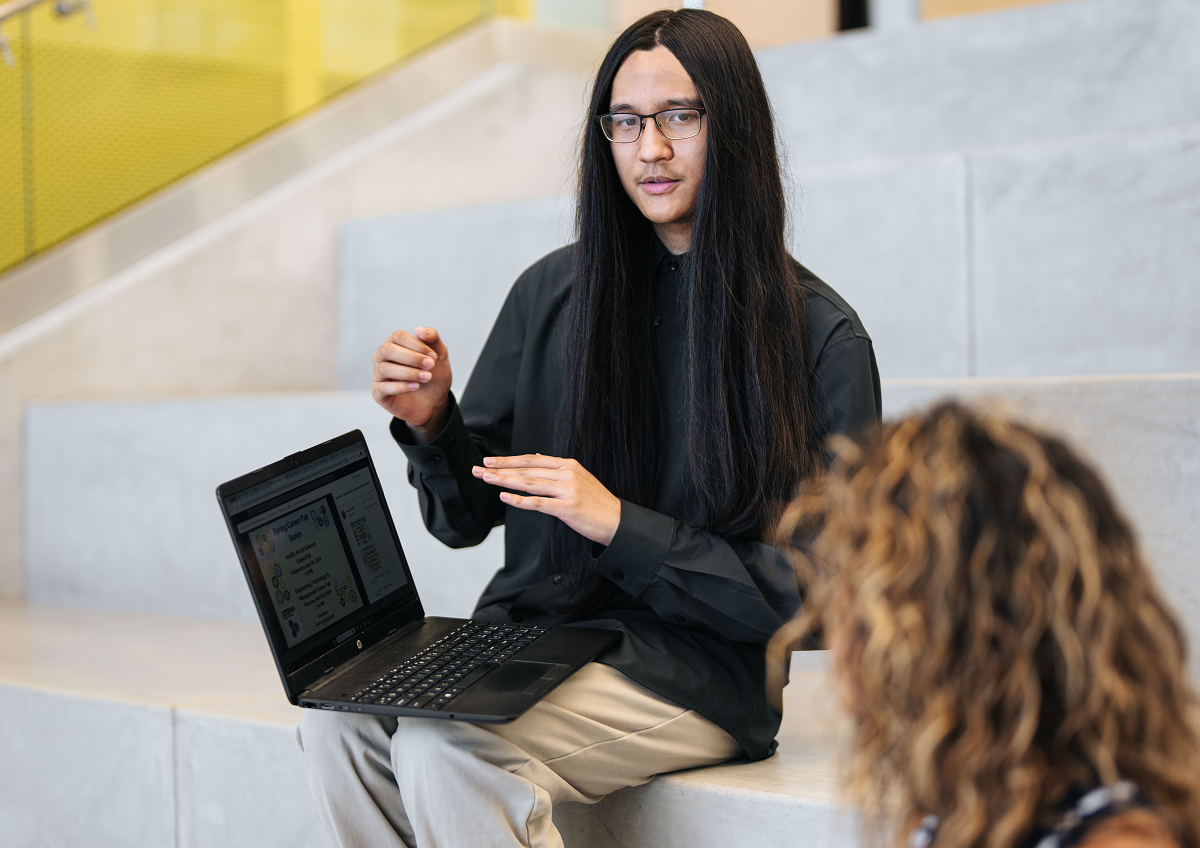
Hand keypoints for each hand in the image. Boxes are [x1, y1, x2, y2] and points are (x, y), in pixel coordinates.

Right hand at [371, 327, 451, 437]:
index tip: (434, 356)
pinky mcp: (378, 393)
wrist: (435, 401)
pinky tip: (416, 387)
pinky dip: (401, 387)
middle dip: (412, 358)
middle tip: (430, 366)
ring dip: (409, 373)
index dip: (417, 345)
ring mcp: (378, 375)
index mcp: (395, 344)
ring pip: (384, 369)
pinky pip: (382, 388)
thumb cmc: (434, 375)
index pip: (398, 336)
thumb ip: (432, 339)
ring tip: (427, 378)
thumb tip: (419, 330)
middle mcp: (383, 357)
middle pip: (388, 350)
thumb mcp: (440, 355)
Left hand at [472, 455, 621, 545]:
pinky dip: (520, 500)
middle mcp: (567, 474)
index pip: (532, 460)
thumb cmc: (597, 503)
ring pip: (529, 483)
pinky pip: (538, 503)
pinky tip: (505, 497)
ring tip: (487, 479)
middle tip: (479, 469)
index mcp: (568, 465)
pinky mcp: (567, 508)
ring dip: (505, 481)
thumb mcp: (579, 478)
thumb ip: (557, 469)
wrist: (617, 521)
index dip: (509, 460)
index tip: (490, 461)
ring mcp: (568, 490)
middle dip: (500, 469)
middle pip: (527, 470)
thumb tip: (538, 458)